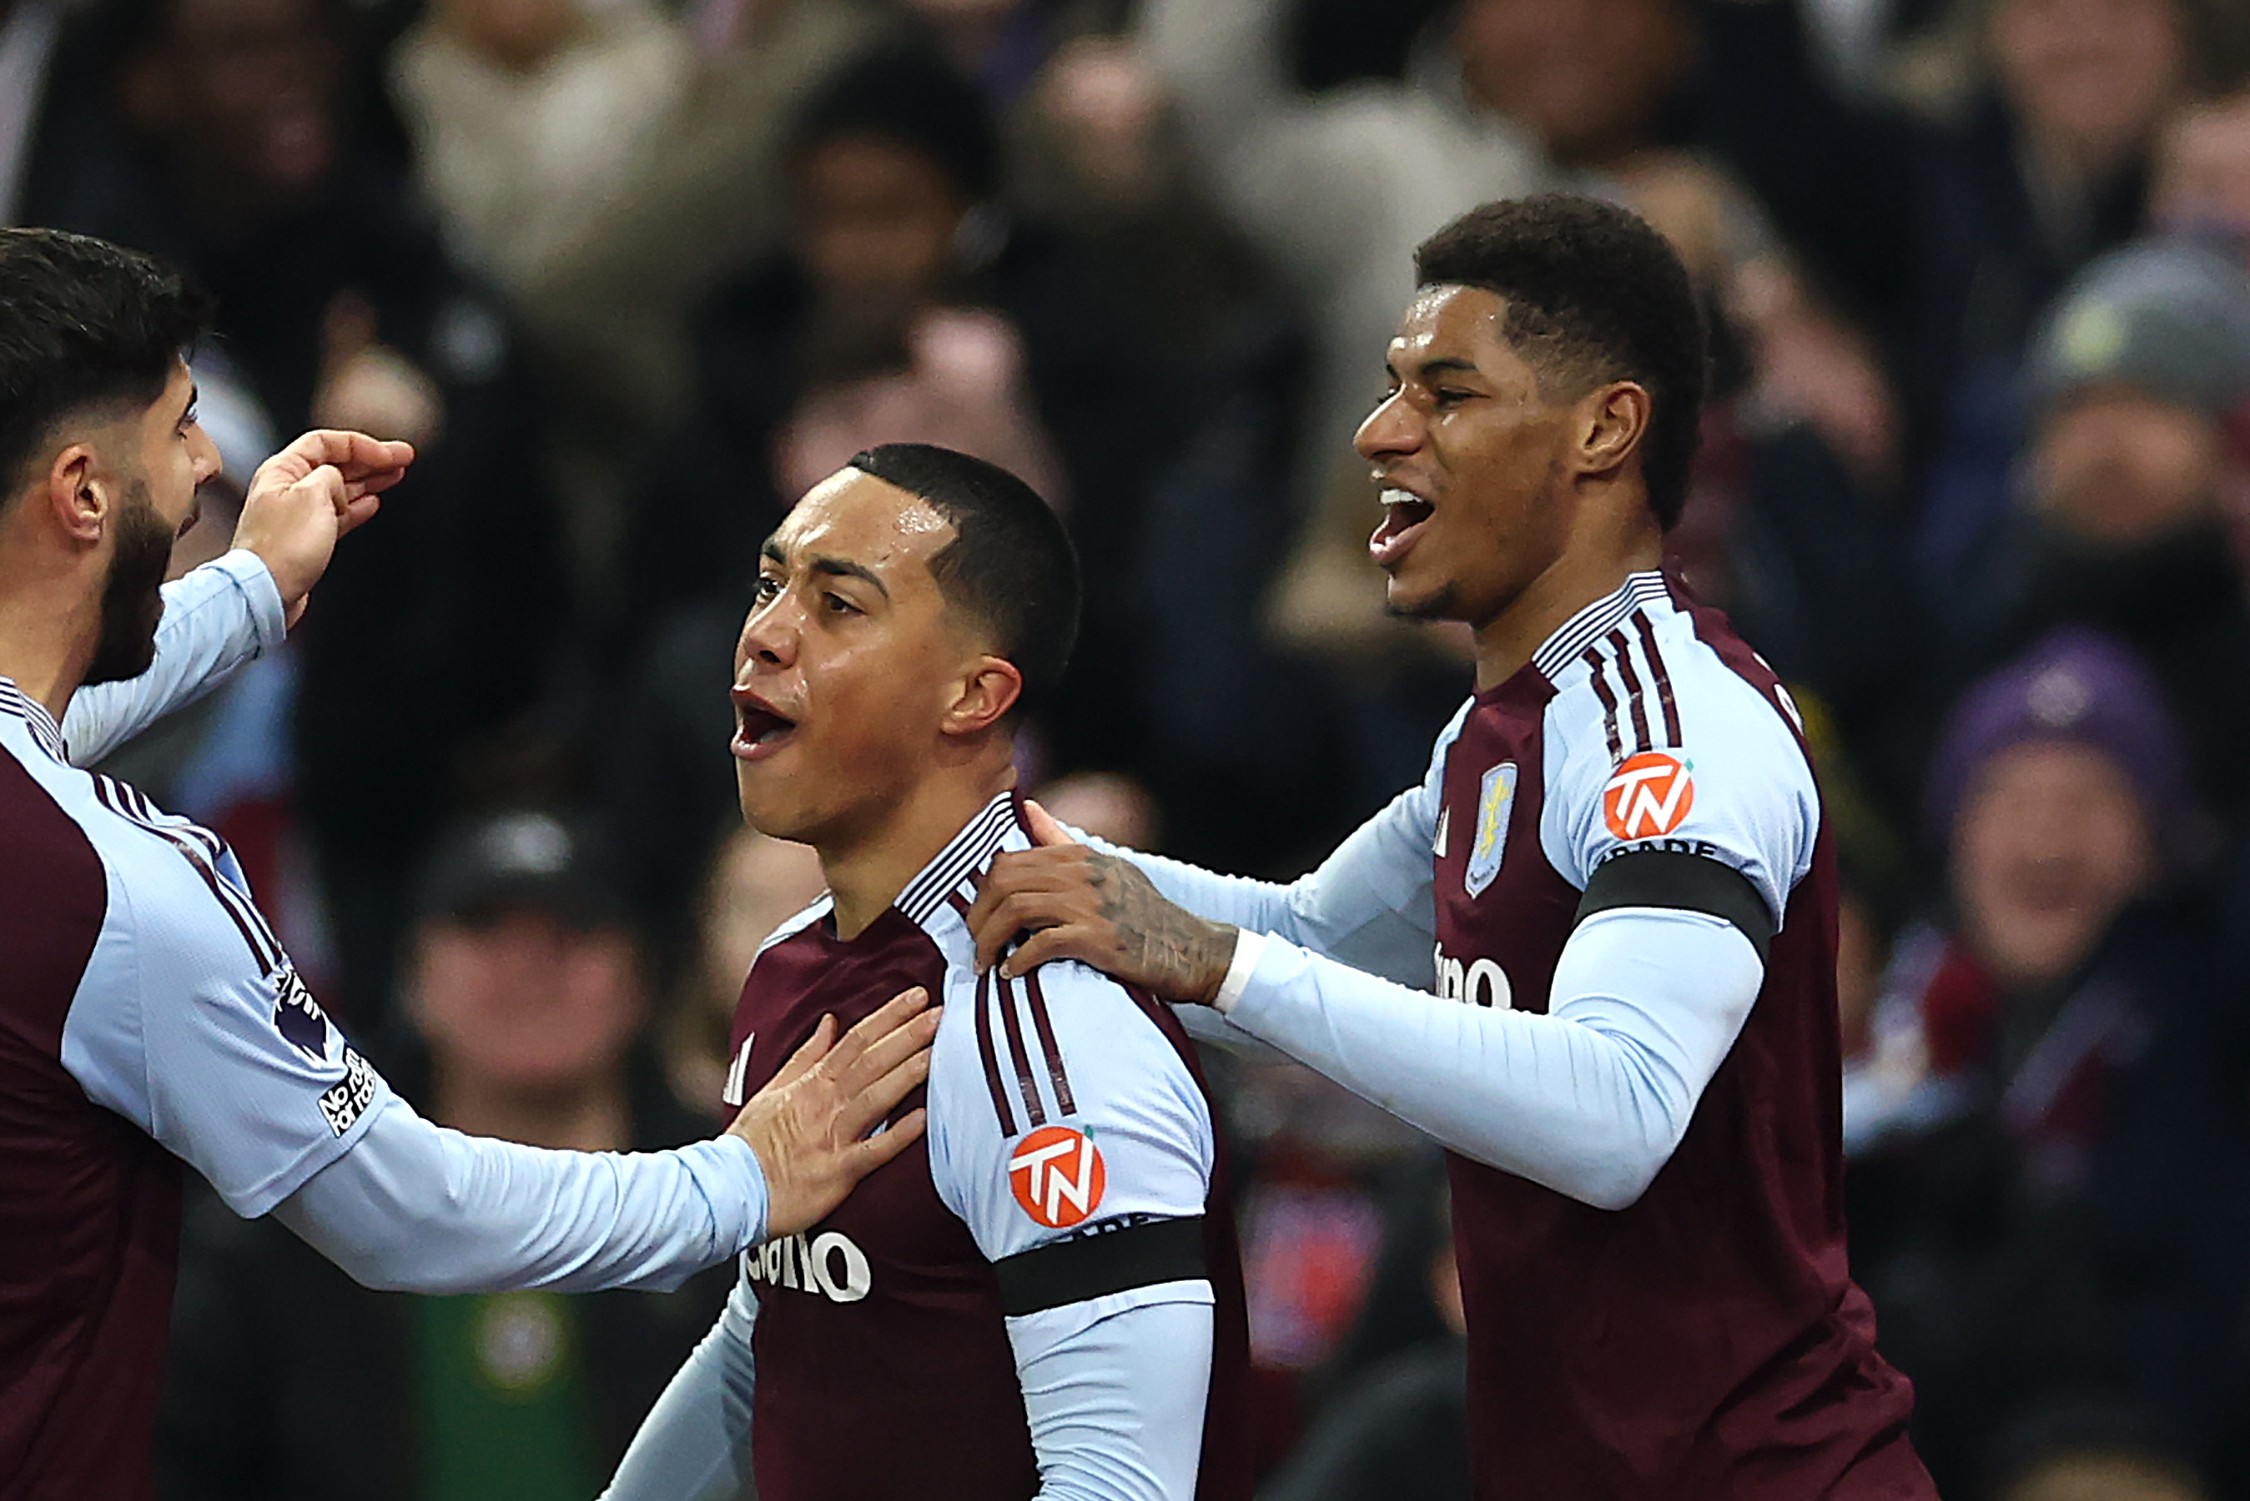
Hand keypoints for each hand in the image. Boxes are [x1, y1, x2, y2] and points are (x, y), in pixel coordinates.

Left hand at [232, 429, 413, 625]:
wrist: (265, 591)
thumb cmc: (281, 547)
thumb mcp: (313, 495)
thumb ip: (331, 477)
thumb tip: (340, 481)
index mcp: (282, 470)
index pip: (326, 442)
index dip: (362, 444)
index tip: (391, 453)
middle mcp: (287, 488)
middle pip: (335, 463)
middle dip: (370, 459)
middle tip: (401, 459)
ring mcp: (297, 513)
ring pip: (340, 487)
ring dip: (368, 480)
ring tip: (394, 476)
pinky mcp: (307, 538)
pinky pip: (337, 512)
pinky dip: (357, 506)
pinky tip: (373, 503)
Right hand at [727, 985, 938, 1238]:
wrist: (730, 1189)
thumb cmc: (752, 1142)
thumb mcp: (774, 1088)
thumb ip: (807, 1055)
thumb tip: (829, 1022)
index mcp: (813, 1084)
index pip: (856, 1041)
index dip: (889, 1017)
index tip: (916, 997)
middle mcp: (826, 1104)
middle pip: (871, 1062)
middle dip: (907, 1035)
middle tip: (940, 1013)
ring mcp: (832, 1136)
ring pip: (875, 1098)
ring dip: (906, 1074)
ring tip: (936, 1053)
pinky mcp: (837, 1171)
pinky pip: (872, 1151)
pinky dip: (897, 1135)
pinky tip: (923, 1120)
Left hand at [966, 800, 1236, 1004]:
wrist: (1194, 950)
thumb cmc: (1145, 915)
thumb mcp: (1106, 869)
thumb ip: (1061, 841)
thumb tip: (1027, 807)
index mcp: (1080, 857)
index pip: (1009, 861)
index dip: (983, 892)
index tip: (978, 919)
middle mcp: (1083, 874)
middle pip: (1006, 881)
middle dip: (979, 915)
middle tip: (974, 944)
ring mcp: (1092, 904)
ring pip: (1018, 908)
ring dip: (991, 939)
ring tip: (985, 962)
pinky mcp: (1099, 938)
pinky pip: (1042, 942)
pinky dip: (1019, 959)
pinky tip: (1012, 973)